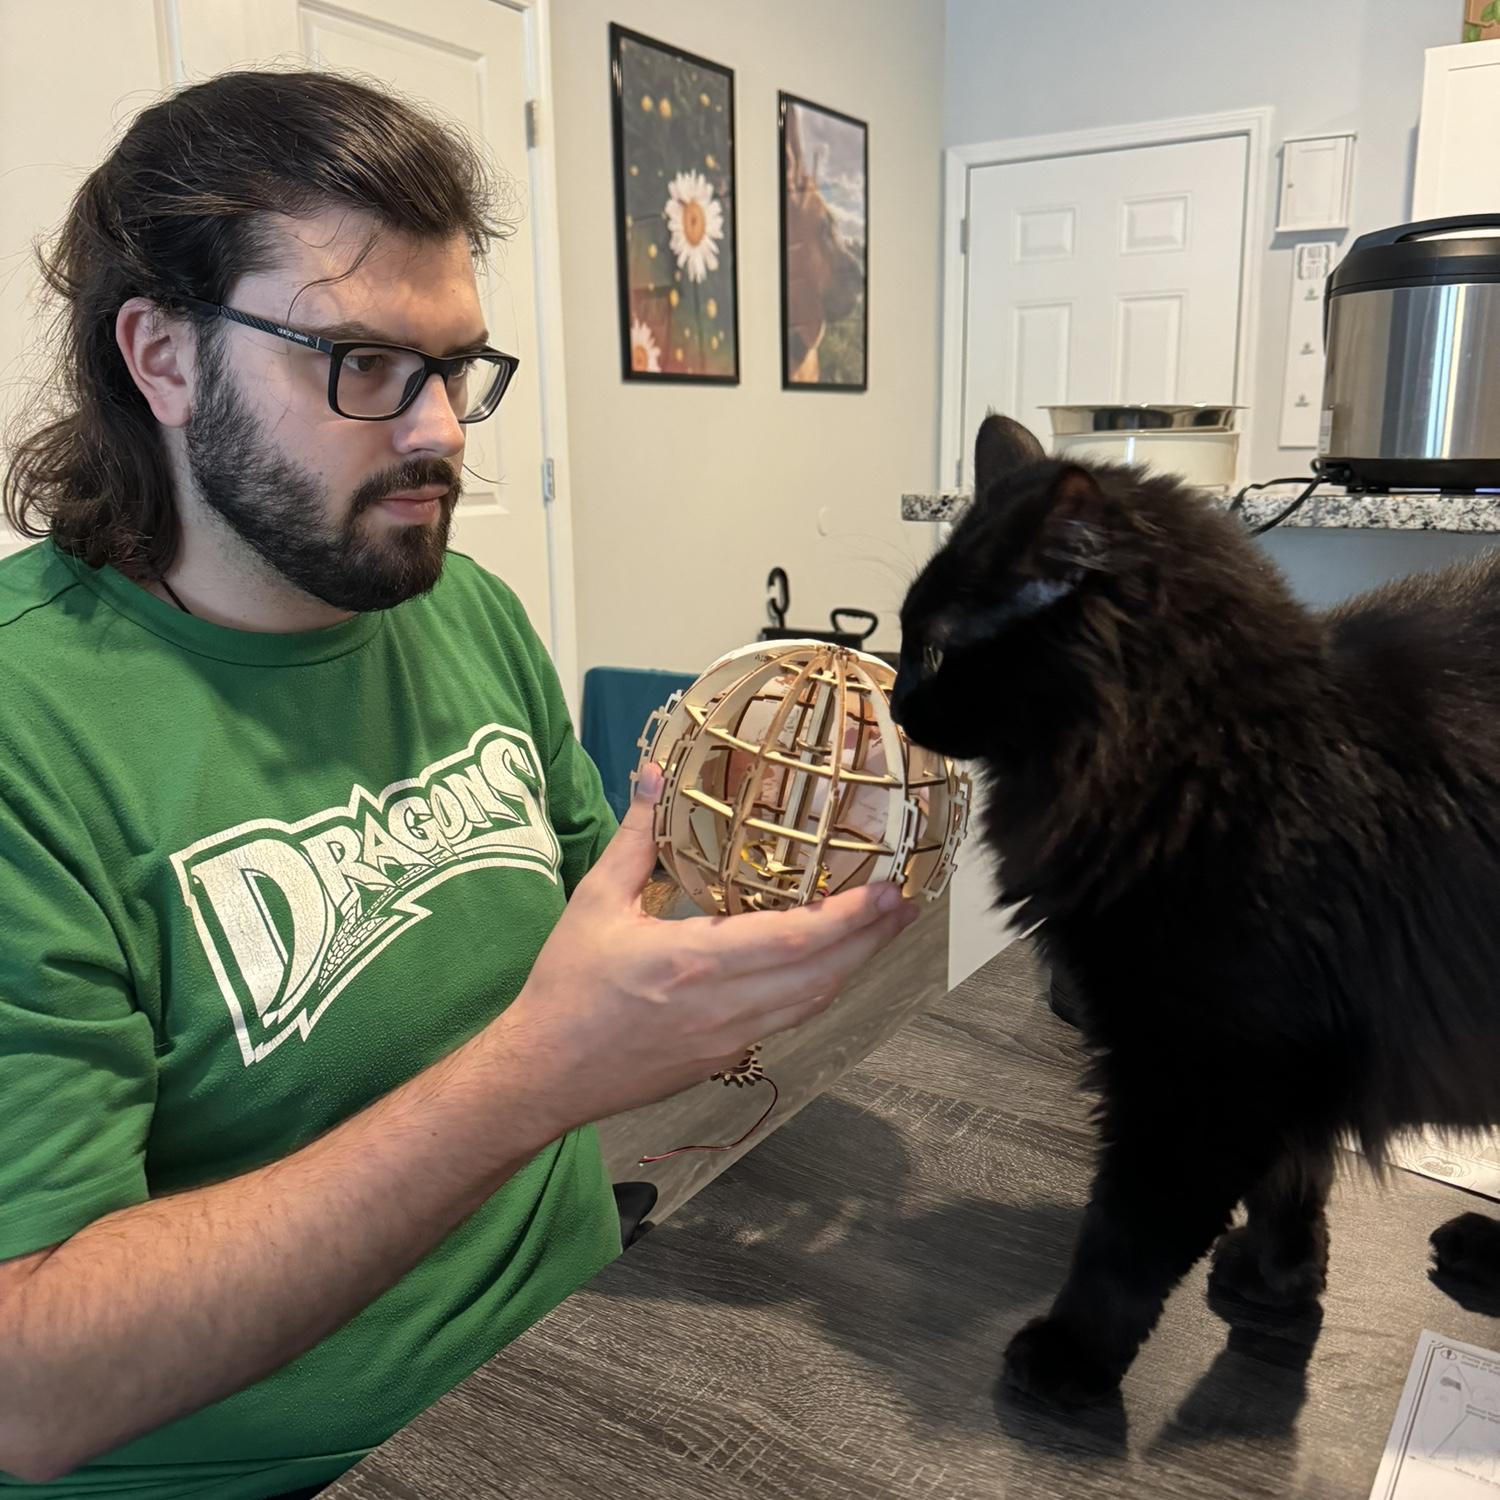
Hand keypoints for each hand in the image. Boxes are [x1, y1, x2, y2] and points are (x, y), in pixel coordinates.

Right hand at [492, 764, 918, 1133]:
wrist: (545, 1074)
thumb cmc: (567, 986)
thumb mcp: (595, 902)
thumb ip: (637, 838)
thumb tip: (654, 775)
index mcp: (696, 961)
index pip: (798, 941)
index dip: (853, 918)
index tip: (890, 890)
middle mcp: (726, 1006)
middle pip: (824, 975)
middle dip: (873, 939)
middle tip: (907, 903)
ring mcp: (730, 1040)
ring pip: (812, 1003)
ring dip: (852, 966)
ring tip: (880, 930)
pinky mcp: (724, 1060)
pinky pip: (787, 1021)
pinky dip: (817, 990)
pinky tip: (825, 967)